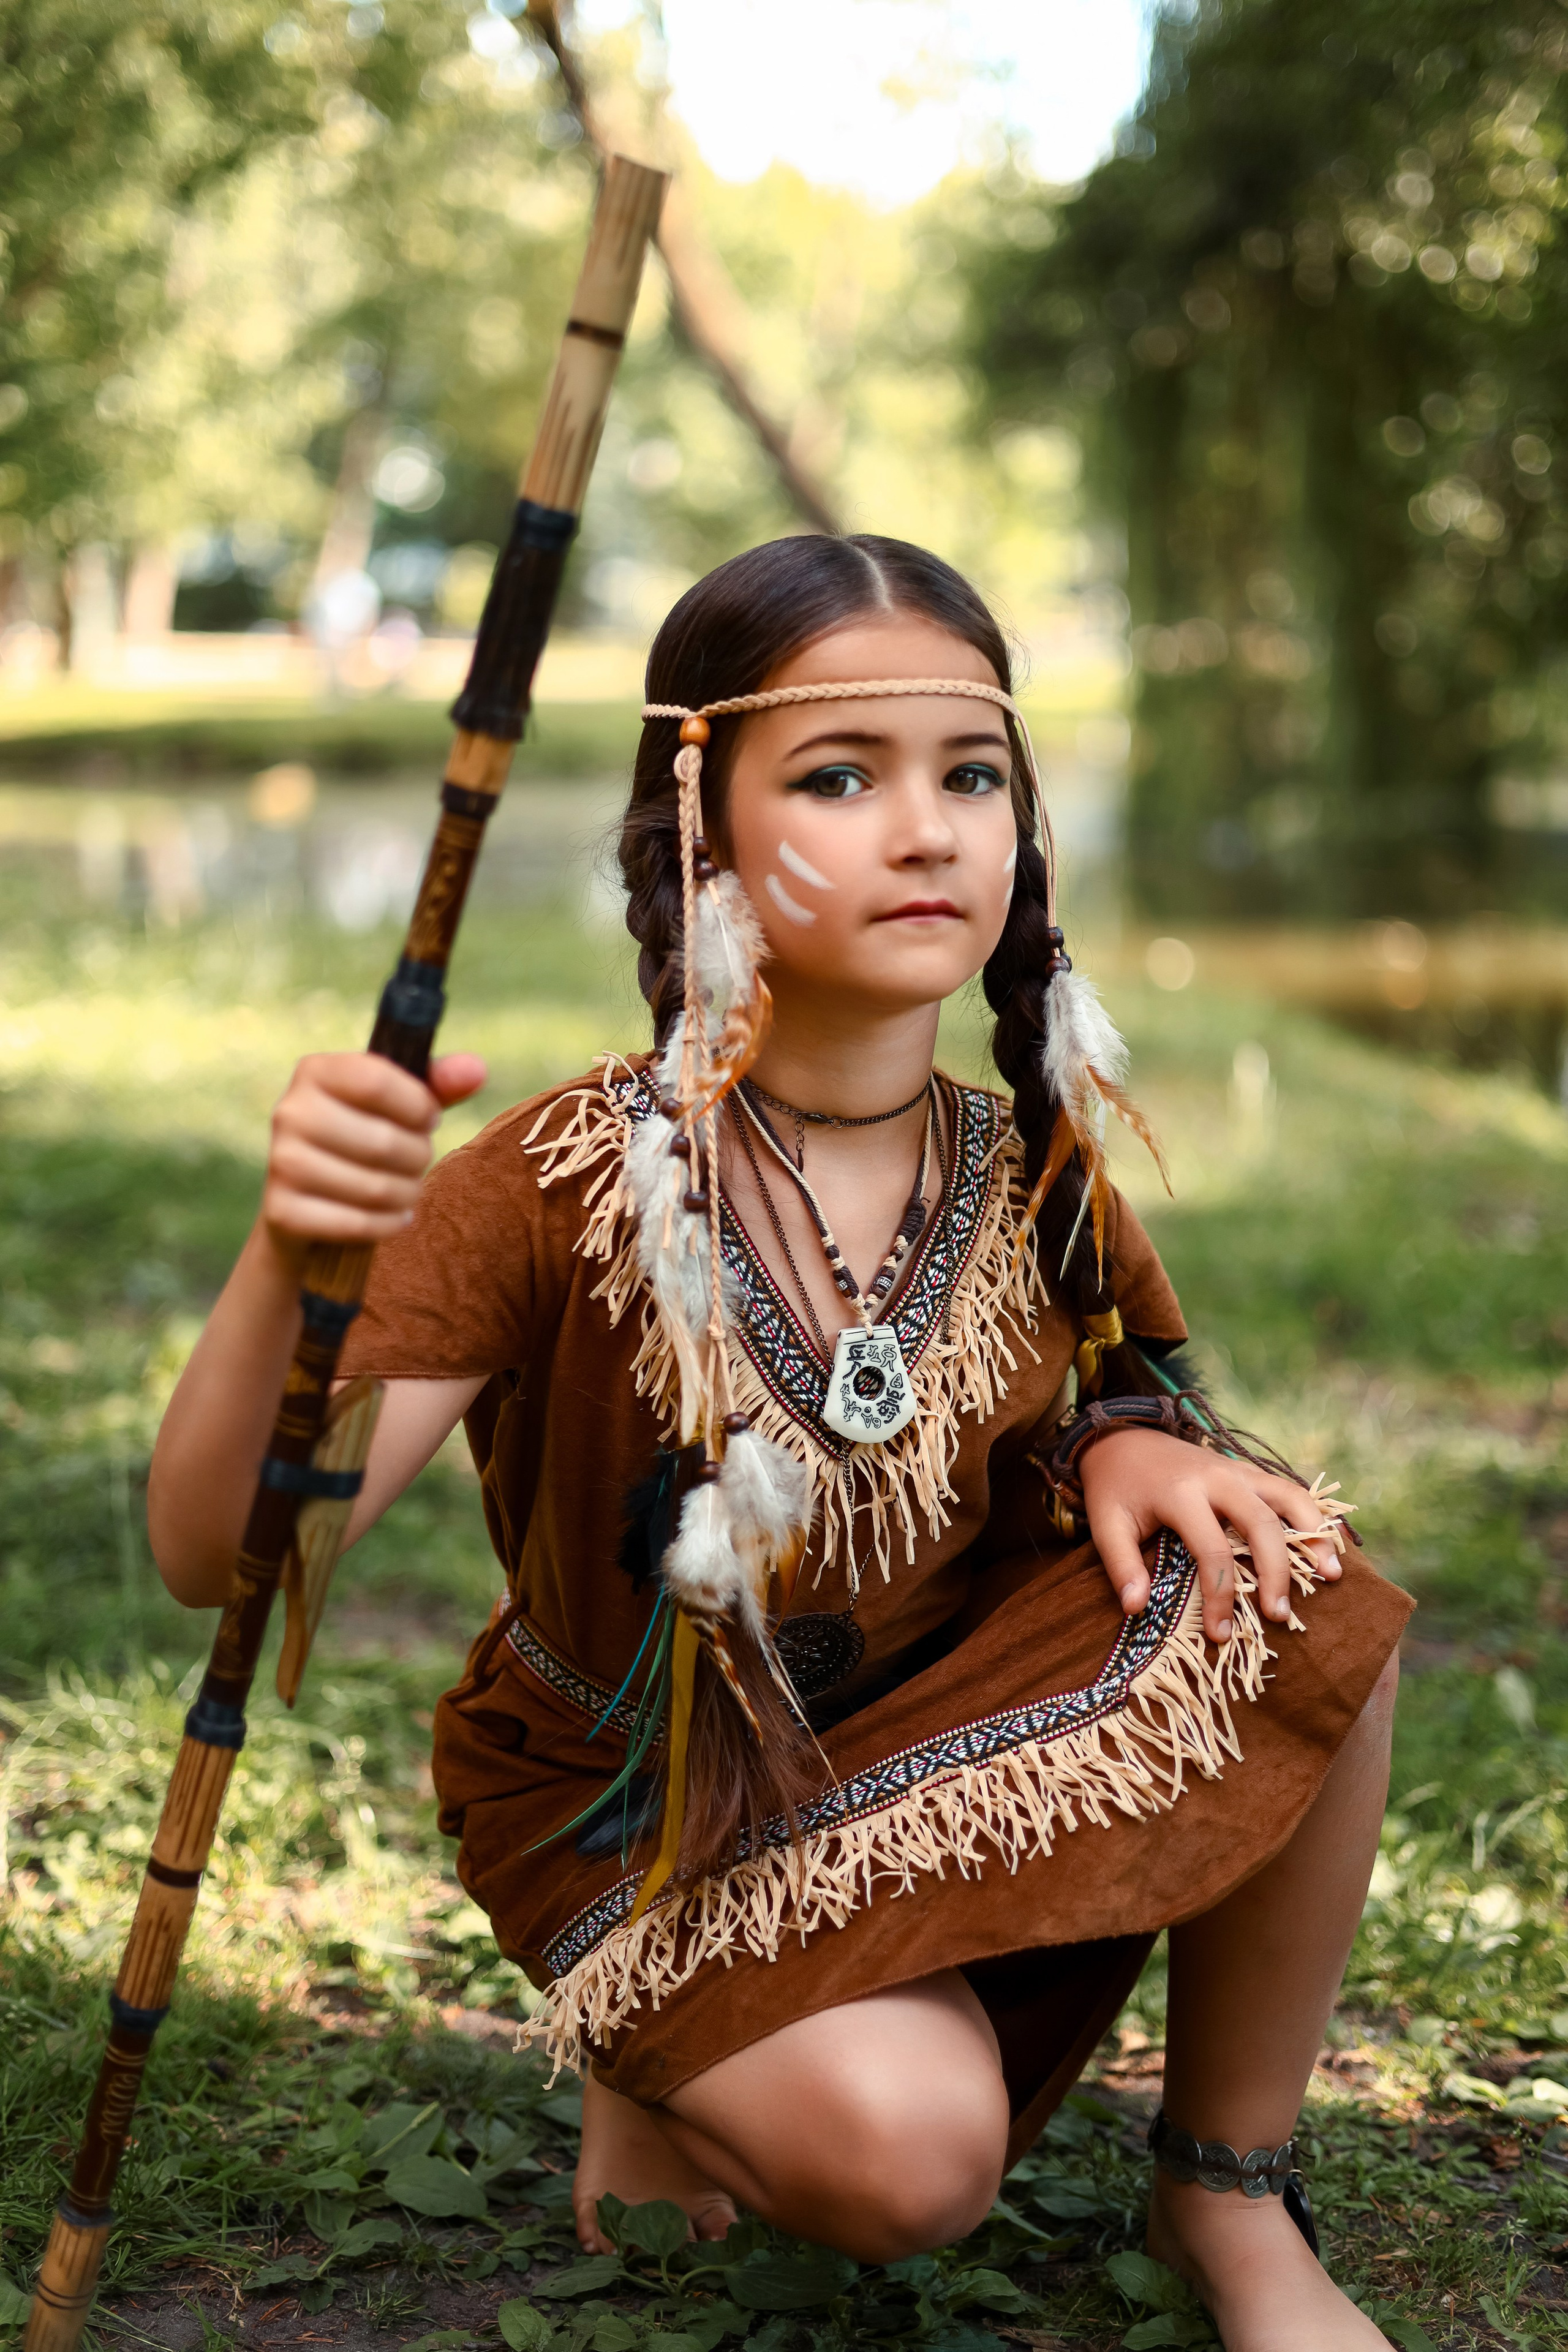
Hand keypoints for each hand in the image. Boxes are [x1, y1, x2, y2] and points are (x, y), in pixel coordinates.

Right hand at [261, 1049, 486, 1267]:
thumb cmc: (363, 1139)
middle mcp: (289, 1111)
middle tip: (418, 1162)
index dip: (418, 1107)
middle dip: (418, 1157)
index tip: (428, 1119)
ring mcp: (281, 1163)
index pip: (377, 1081)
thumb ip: (436, 1083)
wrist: (308, 1202)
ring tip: (406, 1190)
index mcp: (316, 1071)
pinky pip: (357, 1223)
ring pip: (374, 1186)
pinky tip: (392, 1217)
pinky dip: (388, 1224)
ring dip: (407, 1194)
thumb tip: (477, 1069)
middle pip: (383, 1140)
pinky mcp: (282, 1211)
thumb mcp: (397, 1104)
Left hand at [1079, 1427, 1339, 1642]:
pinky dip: (1312, 1514)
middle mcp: (1217, 1477)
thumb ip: (1121, 1566)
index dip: (1219, 1598)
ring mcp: (1237, 1470)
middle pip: (1261, 1524)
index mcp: (1180, 1493)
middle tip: (1280, 1615)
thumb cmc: (1115, 1488)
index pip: (1212, 1552)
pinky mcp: (1248, 1470)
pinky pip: (1288, 1489)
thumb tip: (1136, 1608)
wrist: (1122, 1438)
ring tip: (1332, 1574)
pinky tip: (1329, 1543)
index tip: (1219, 1634)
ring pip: (1288, 1497)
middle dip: (1276, 1572)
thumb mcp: (1105, 1524)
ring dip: (1314, 1534)